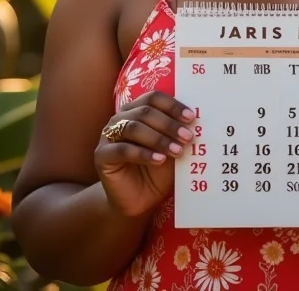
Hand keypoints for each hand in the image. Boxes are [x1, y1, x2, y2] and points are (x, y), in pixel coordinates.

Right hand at [94, 91, 194, 217]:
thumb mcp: (173, 149)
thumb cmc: (159, 170)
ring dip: (158, 138)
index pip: (154, 98)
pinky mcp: (102, 155)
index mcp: (137, 109)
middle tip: (188, 136)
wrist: (140, 199)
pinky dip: (143, 153)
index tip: (191, 118)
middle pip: (145, 111)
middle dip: (169, 124)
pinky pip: (122, 150)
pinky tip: (159, 160)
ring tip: (177, 151)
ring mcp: (108, 135)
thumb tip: (197, 122)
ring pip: (133, 128)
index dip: (172, 105)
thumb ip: (179, 134)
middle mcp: (121, 118)